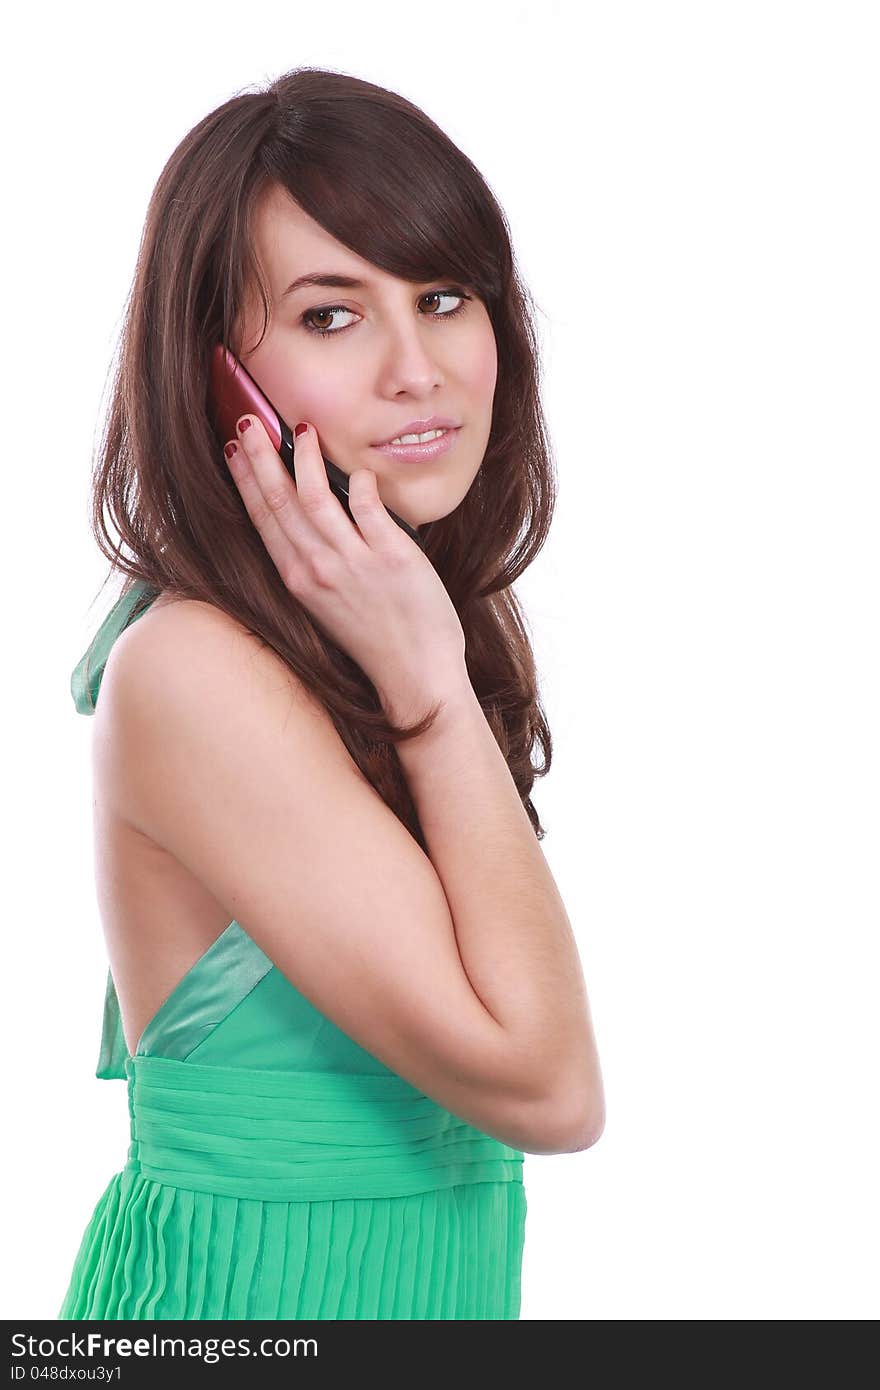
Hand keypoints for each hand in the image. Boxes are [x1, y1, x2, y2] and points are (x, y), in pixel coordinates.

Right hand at [224, 416, 468, 719]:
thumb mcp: (328, 603)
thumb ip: (317, 560)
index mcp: (298, 580)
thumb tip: (312, 512)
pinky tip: (357, 470)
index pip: (263, 518)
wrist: (415, 677)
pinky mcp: (391, 558)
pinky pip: (368, 507)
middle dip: (262, 456)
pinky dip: (359, 484)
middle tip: (249, 419)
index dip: (247, 478)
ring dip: (306, 459)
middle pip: (280, 500)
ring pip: (316, 498)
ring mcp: (353, 563)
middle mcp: (317, 569)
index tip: (236, 446)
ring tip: (302, 430)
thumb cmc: (375, 640)